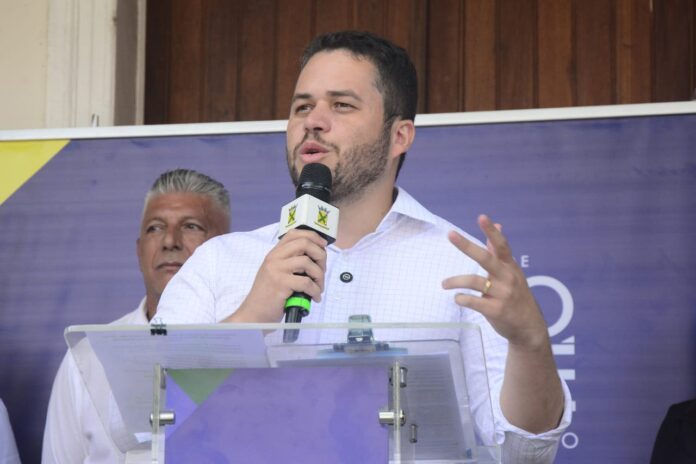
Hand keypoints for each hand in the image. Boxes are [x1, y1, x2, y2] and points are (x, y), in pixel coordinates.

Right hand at [227, 229, 326, 322]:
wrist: (254, 314)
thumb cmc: (268, 296)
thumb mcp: (276, 273)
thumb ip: (290, 262)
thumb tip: (316, 256)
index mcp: (274, 254)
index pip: (294, 234)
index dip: (312, 236)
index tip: (323, 246)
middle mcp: (274, 258)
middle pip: (304, 243)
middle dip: (320, 256)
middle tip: (322, 270)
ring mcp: (277, 270)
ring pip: (308, 263)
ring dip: (319, 276)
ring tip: (318, 287)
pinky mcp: (281, 284)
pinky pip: (306, 282)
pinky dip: (315, 290)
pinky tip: (314, 297)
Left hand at [442, 215, 548, 349]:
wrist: (529, 327)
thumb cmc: (516, 295)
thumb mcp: (511, 272)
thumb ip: (499, 251)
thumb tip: (498, 225)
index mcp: (509, 266)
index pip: (501, 245)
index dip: (491, 232)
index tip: (482, 217)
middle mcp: (507, 277)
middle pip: (485, 258)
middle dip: (467, 246)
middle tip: (450, 234)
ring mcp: (503, 294)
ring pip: (474, 281)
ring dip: (455, 281)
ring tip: (444, 284)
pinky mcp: (497, 310)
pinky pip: (474, 301)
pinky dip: (462, 299)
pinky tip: (458, 298)